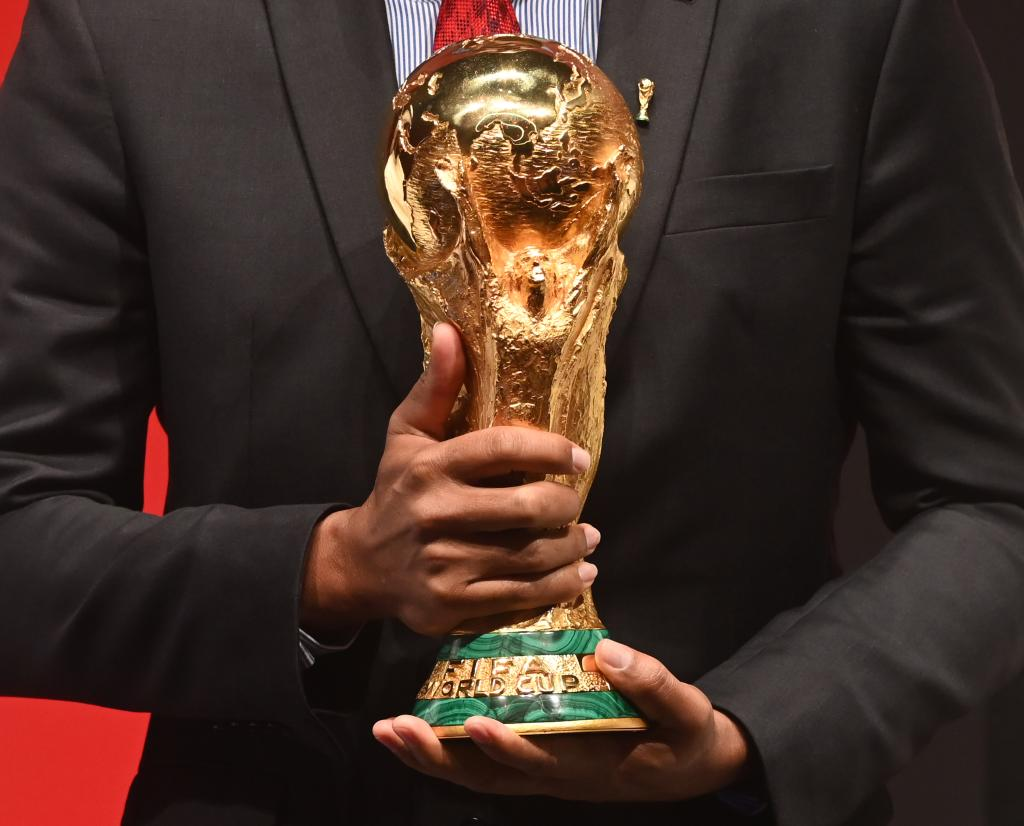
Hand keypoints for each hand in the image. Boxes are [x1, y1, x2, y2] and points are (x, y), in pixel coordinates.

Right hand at [302, 322, 599, 635]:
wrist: (362, 564)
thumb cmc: (396, 490)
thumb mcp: (407, 435)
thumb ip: (436, 387)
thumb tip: (451, 331)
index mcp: (428, 467)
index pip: (501, 450)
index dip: (549, 451)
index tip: (578, 456)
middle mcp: (435, 515)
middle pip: (526, 508)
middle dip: (566, 505)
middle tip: (578, 502)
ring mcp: (443, 565)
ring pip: (530, 556)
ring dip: (572, 548)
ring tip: (587, 538)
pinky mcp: (451, 605)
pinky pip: (520, 597)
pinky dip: (559, 586)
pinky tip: (578, 574)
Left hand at [372, 639, 751, 801]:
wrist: (692, 764)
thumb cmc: (685, 737)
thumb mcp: (686, 712)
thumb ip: (653, 683)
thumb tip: (608, 651)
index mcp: (591, 762)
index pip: (540, 759)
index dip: (506, 746)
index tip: (474, 722)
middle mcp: (556, 773)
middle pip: (489, 774)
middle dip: (439, 755)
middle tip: (396, 729)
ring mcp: (542, 771)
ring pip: (477, 774)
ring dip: (430, 755)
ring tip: (388, 731)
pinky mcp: (535, 761)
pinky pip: (483, 764)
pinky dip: (446, 751)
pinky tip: (416, 729)